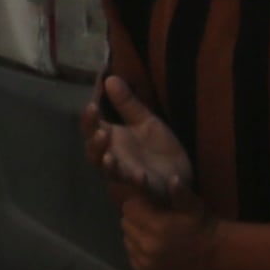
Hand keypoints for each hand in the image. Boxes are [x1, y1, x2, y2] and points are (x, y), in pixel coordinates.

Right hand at [83, 77, 193, 207]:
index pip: (91, 131)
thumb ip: (128, 104)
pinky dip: (142, 184)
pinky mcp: (149, 191)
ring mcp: (130, 178)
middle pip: (95, 157)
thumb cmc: (157, 147)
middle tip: (102, 133)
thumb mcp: (145, 121)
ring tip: (112, 159)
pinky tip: (143, 176)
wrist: (181, 173)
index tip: (92, 105)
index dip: (89, 120)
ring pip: (113, 177)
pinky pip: (143, 190)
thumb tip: (109, 77)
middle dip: (96, 146)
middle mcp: (115, 161)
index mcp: (112, 142)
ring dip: (111, 169)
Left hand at [112, 189, 222, 269]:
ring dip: (135, 235)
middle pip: (126, 224)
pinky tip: (154, 247)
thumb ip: (178, 192)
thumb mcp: (192, 205)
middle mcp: (148, 247)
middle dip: (135, 218)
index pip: (129, 208)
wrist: (215, 253)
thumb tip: (172, 179)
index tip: (147, 205)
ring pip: (127, 241)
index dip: (137, 204)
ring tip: (153, 233)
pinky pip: (132, 257)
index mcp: (157, 227)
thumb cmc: (201, 224)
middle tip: (151, 219)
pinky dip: (139, 251)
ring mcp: (147, 264)